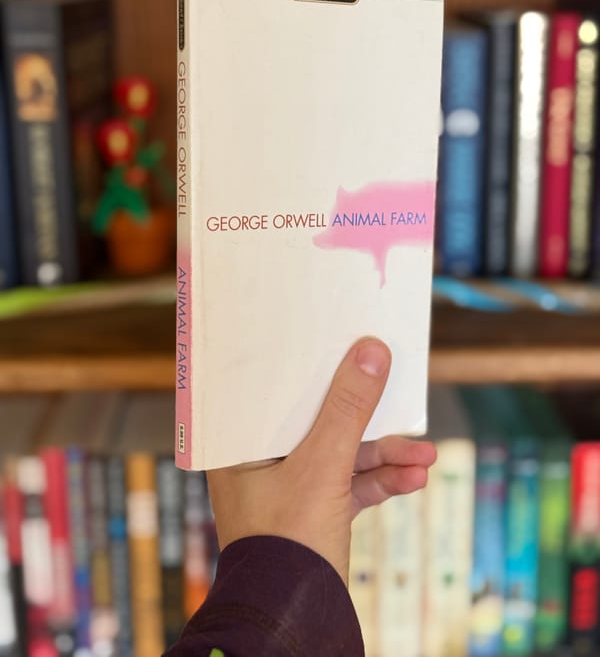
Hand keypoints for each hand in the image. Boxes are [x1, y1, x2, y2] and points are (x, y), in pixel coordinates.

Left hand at [207, 337, 435, 584]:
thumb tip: (371, 351)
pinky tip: (415, 478)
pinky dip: (381, 482)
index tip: (345, 344)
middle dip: (367, 418)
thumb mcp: (322, 467)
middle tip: (398, 393)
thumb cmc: (287, 544)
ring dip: (385, 455)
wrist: (293, 624)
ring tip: (427, 455)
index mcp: (241, 446)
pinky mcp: (313, 512)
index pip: (278, 391)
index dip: (313, 367)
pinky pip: (350, 485)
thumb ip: (348, 409)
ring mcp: (288, 488)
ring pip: (341, 454)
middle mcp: (261, 462)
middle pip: (317, 420)